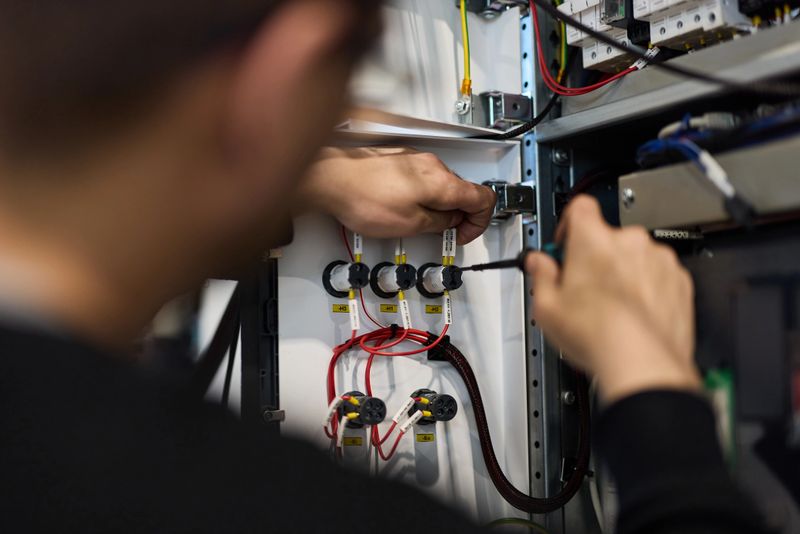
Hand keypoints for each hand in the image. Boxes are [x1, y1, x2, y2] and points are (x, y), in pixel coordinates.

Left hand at [297, 147, 496, 244]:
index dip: (480, 222)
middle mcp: (431, 164)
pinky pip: (422, 178)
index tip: (464, 234)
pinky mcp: (399, 159)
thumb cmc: (362, 198)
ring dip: (438, 206)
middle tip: (444, 233)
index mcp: (441, 181)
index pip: (484, 198)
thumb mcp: (409, 225)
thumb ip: (438, 223)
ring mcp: (414, 159)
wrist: (330, 178)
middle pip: (463, 191)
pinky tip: (404, 208)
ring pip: (441, 185)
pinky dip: (422, 196)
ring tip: (419, 223)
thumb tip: (450, 222)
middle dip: (458, 215)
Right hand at [525, 196, 699, 402]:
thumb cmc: (597, 332)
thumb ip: (541, 275)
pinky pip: (659, 276)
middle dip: (597, 257)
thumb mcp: (547, 306)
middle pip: (609, 237)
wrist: (642, 359)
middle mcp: (630, 242)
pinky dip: (649, 289)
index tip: (566, 244)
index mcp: (593, 239)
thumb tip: (539, 264)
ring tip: (611, 307)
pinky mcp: (680, 282)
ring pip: (636, 257)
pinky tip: (633, 314)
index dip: (570, 224)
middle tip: (584, 287)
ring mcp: (658, 260)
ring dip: (625, 273)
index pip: (580, 207)